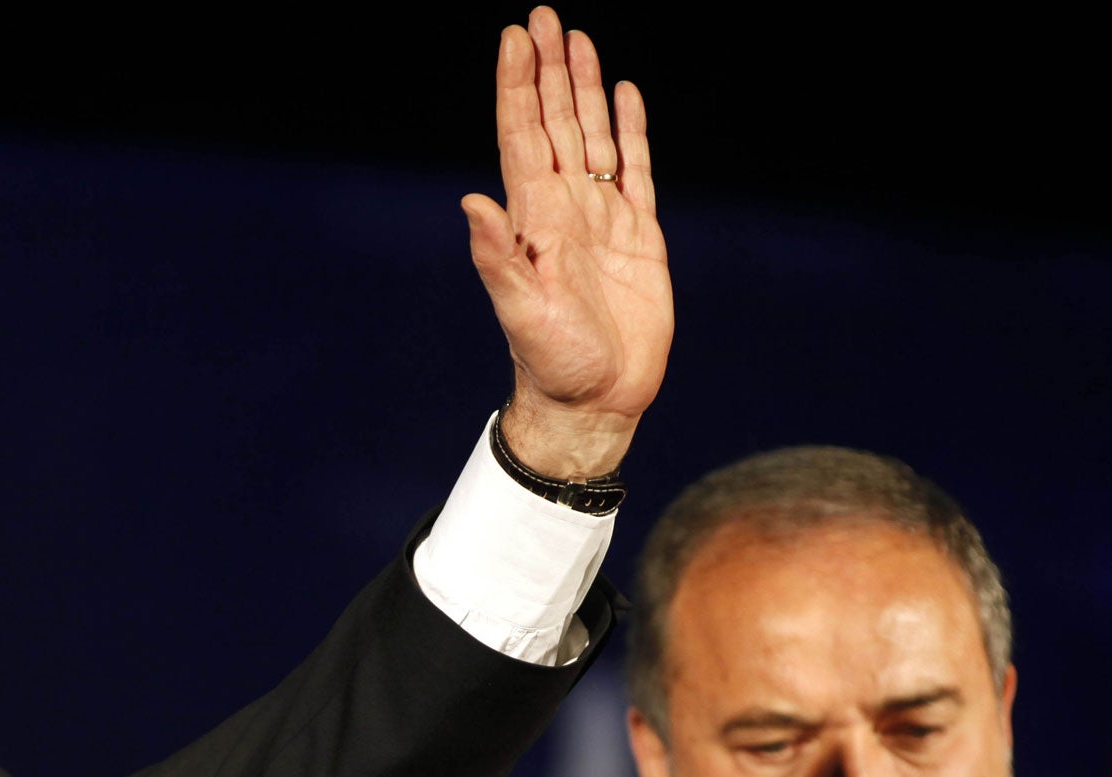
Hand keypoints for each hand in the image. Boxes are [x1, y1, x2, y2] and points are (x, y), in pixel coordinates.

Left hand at [465, 8, 672, 478]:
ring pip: (594, 138)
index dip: (518, 87)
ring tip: (577, 39)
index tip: (515, 37)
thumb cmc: (551, 364)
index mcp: (534, 221)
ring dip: (585, 89)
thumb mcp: (520, 311)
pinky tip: (624, 96)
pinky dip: (631, 132)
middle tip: (543, 15)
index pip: (523, 137)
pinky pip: (635, 172)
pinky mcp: (640, 239)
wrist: (594, 402)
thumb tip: (471, 202)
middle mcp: (564, 211)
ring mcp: (602, 221)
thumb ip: (497, 258)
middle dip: (549, 70)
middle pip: (556, 124)